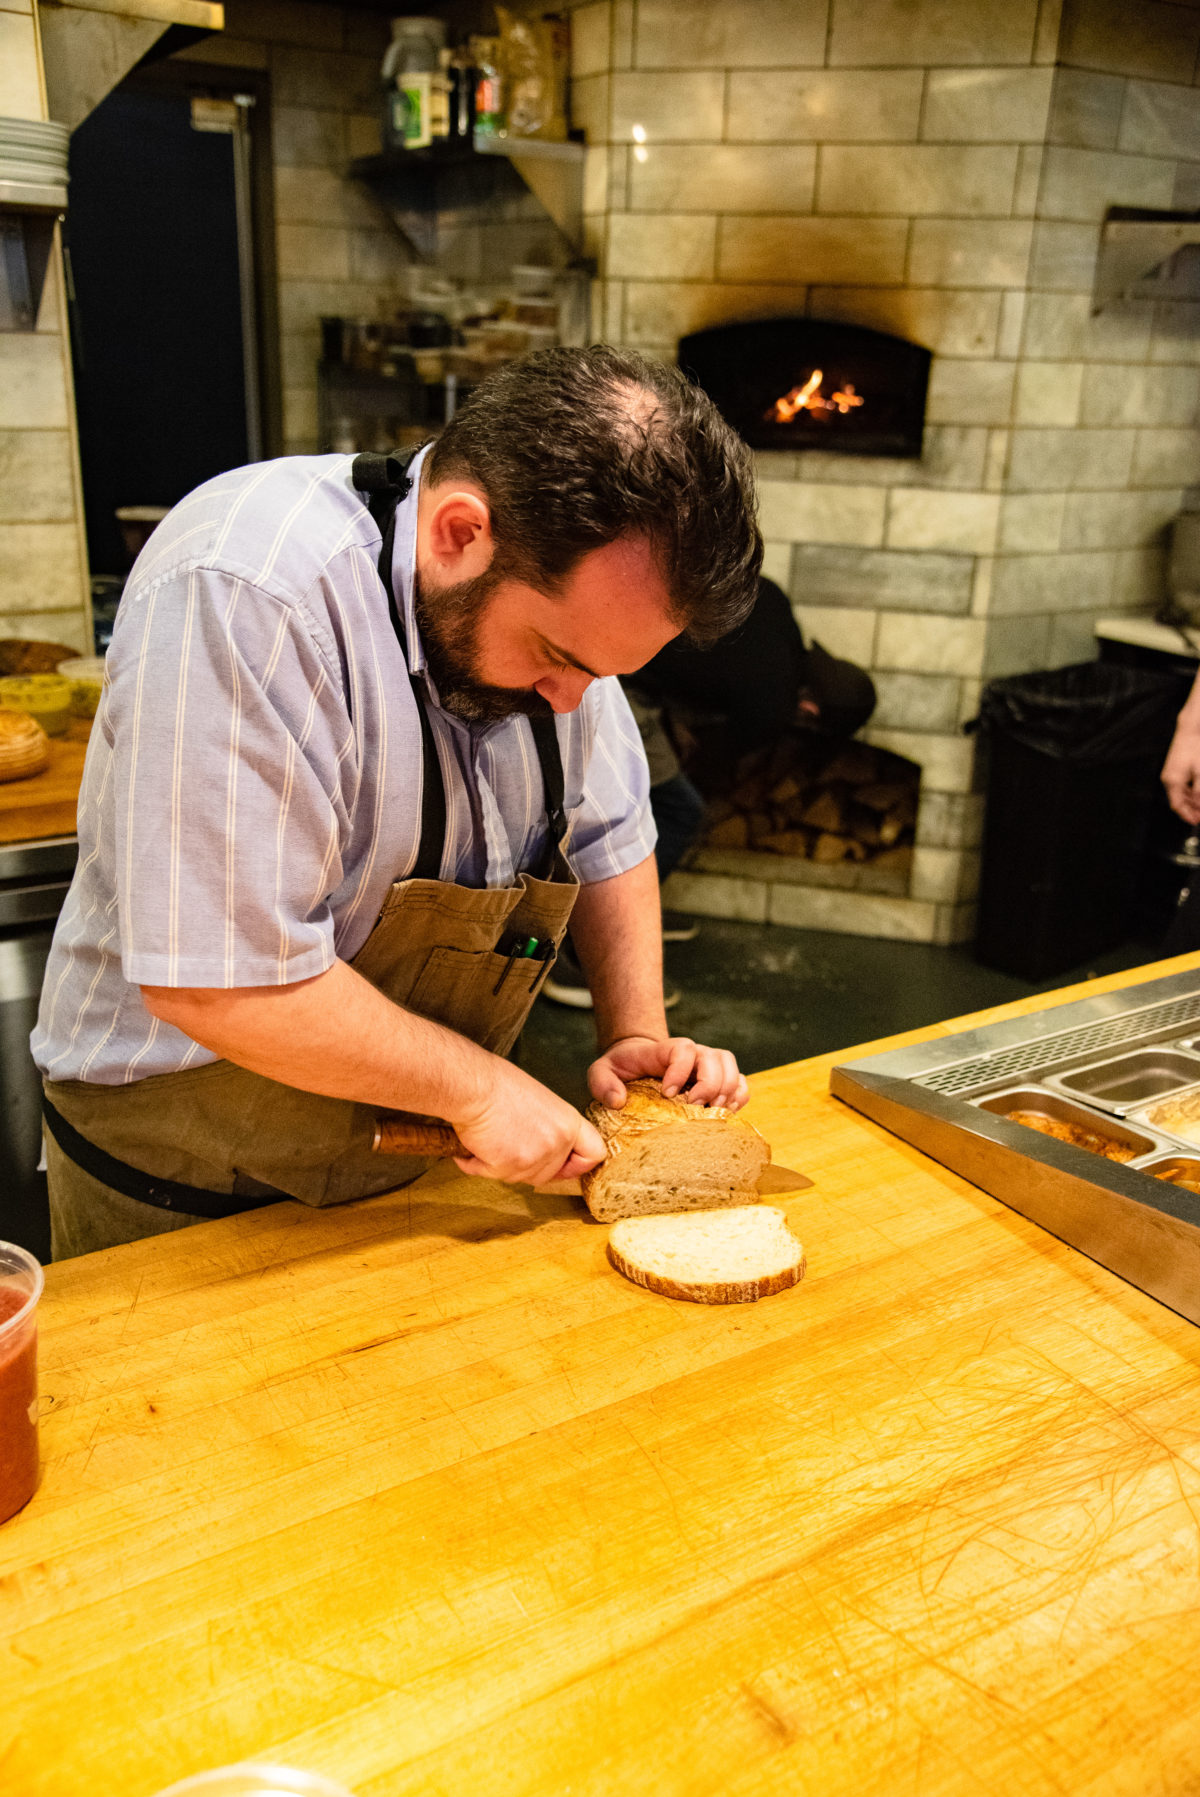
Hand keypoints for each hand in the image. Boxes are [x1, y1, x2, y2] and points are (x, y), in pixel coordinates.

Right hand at [450, 1059, 605, 1186]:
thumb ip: (551, 1127)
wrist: (472, 1086)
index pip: (594, 1154)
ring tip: (489, 1135)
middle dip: (527, 1165)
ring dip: (500, 1163)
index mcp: (569, 1123)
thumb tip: (545, 1145)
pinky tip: (474, 1142)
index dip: (579, 1164)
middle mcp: (557, 1143)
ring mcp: (533, 1158)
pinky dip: (477, 1163)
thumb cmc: (498, 1085)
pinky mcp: (508, 1167)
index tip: (565, 1164)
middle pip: (549, 1174)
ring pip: (519, 1178)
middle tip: (507, 1141)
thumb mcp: (540, 1102)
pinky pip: (491, 1174)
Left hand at [588, 1034, 748, 1111]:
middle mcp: (694, 1054)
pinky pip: (741, 1085)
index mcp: (666, 1049)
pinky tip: (724, 1112)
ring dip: (726, 1093)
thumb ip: (602, 1083)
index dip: (680, 1070)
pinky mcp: (720, 1081)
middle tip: (693, 1108)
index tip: (668, 1094)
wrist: (639, 1064)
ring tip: (710, 1113)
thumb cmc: (622, 1068)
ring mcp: (710, 1066)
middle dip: (708, 1086)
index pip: (683, 1049)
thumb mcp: (601, 1071)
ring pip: (732, 1070)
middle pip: (715, 1060)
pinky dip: (739, 1099)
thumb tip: (618, 1101)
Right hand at [1163, 720, 1199, 823]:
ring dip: (1191, 801)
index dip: (1186, 816)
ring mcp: (1169, 775)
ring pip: (1180, 795)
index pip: (1177, 805)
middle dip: (1190, 810)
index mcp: (1173, 781)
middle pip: (1177, 801)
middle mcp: (1168, 779)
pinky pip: (1180, 787)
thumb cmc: (1195, 748)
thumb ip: (1199, 791)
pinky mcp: (1173, 770)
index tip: (1196, 822)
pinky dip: (1189, 792)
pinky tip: (1197, 794)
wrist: (1190, 730)